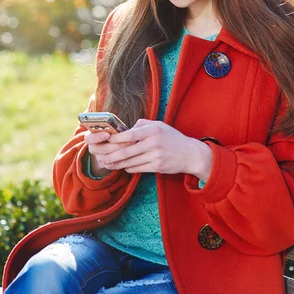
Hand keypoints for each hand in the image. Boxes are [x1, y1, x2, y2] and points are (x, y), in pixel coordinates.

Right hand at [84, 130, 132, 176]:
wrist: (116, 145)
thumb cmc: (117, 133)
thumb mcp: (115, 128)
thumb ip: (119, 128)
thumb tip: (135, 125)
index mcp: (91, 136)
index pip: (89, 138)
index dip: (97, 137)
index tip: (108, 135)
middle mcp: (93, 147)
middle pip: (98, 149)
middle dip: (113, 146)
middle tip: (127, 142)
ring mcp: (98, 157)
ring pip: (104, 158)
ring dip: (118, 154)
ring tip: (131, 149)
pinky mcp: (105, 164)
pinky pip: (110, 165)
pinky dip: (119, 162)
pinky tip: (129, 158)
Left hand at [94, 119, 212, 179]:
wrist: (190, 154)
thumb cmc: (172, 138)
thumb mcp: (159, 125)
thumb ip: (142, 125)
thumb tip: (126, 129)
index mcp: (153, 130)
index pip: (130, 134)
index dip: (117, 138)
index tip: (107, 140)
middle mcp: (154, 143)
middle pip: (128, 151)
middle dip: (113, 155)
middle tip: (103, 158)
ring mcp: (156, 156)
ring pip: (131, 161)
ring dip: (118, 164)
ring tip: (109, 164)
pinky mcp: (157, 167)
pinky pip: (139, 168)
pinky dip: (129, 168)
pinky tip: (124, 167)